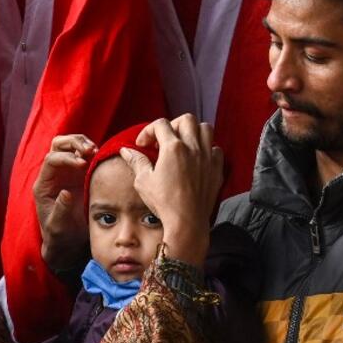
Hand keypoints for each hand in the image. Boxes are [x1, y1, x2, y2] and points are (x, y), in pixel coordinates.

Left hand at [33, 134, 96, 270]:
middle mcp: (54, 174)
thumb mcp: (57, 226)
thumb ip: (61, 210)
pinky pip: (85, 155)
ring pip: (71, 145)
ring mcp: (68, 172)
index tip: (81, 163)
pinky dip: (93, 152)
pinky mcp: (81, 174)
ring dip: (83, 143)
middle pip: (59, 145)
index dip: (66, 158)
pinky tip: (101, 157)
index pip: (51, 160)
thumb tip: (65, 192)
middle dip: (74, 142)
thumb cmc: (59, 235)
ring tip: (96, 151)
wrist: (68, 241)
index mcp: (44, 184)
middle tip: (90, 150)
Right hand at [119, 115, 223, 266]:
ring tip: (183, 143)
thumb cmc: (164, 202)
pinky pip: (216, 149)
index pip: (160, 124)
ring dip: (193, 131)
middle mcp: (193, 148)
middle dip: (173, 125)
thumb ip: (136, 161)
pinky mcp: (216, 169)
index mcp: (173, 148)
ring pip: (206, 128)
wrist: (187, 222)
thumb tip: (126, 150)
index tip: (143, 144)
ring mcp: (207, 157)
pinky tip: (197, 158)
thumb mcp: (143, 180)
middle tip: (164, 139)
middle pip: (186, 119)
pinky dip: (207, 148)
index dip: (148, 130)